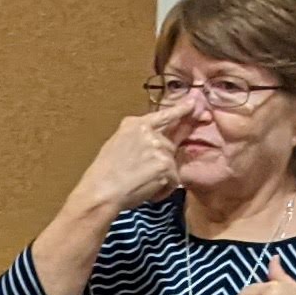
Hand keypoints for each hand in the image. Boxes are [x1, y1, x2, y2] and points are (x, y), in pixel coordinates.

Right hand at [66, 110, 182, 220]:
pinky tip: (147, 192)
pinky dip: (163, 190)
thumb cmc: (104, 173)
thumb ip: (137, 137)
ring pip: (171, 164)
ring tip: (140, 183)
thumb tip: (153, 139)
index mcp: (135, 124)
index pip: (163, 115)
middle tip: (146, 172)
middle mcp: (149, 131)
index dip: (180, 109)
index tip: (193, 103)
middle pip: (169, 145)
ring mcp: (159, 147)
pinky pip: (173, 181)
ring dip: (160, 177)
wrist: (102, 191)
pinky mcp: (166, 165)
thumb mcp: (117, 143)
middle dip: (162, 160)